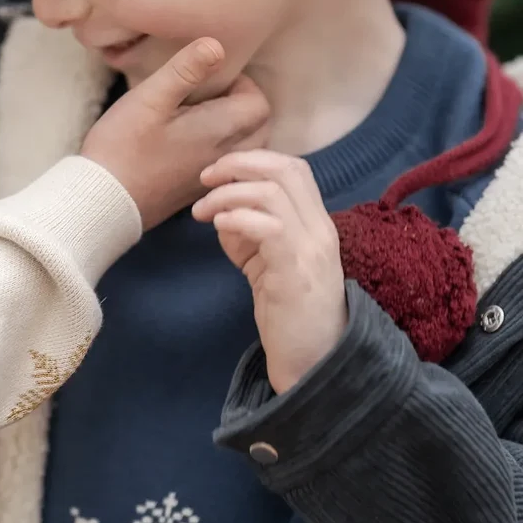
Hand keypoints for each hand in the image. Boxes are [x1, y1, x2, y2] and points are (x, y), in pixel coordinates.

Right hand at [81, 39, 268, 230]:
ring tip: (202, 116)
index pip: (259, 102)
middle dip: (243, 104)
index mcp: (219, 131)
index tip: (211, 79)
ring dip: (235, 128)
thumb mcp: (150, 98)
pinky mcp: (199, 191)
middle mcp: (225, 156)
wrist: (104, 201)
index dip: (241, 84)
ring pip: (247, 147)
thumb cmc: (123, 147)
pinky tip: (191, 143)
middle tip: (209, 95)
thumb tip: (217, 43)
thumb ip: (186, 69)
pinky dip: (223, 149)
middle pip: (259, 126)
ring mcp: (214, 176)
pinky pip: (229, 165)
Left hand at [192, 149, 347, 394]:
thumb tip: (221, 212)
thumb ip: (248, 233)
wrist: (312, 362)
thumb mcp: (266, 263)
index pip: (294, 168)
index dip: (253, 159)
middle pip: (285, 169)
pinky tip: (218, 226)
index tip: (217, 174)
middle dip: (238, 164)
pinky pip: (268, 227)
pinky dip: (237, 217)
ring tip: (202, 212)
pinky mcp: (295, 272)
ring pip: (272, 193)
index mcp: (316, 224)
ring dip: (228, 194)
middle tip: (205, 179)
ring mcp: (311, 249)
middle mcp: (320, 230)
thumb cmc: (289, 314)